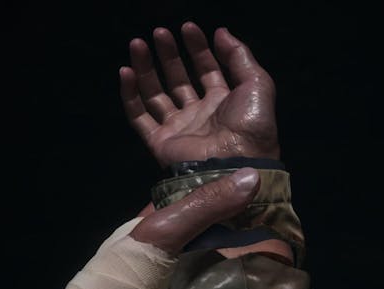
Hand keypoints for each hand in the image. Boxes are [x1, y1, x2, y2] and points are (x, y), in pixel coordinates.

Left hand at [48, 168, 259, 288]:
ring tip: (279, 242)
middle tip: (283, 217)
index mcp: (155, 215)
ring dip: (240, 247)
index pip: (199, 188)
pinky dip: (231, 274)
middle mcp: (165, 238)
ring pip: (214, 249)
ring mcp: (173, 269)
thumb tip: (252, 176)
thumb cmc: (123, 279)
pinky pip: (211, 278)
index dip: (230, 184)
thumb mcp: (163, 233)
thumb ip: (203, 207)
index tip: (268, 184)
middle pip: (210, 220)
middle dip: (242, 218)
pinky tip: (255, 274)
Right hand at [120, 22, 278, 166]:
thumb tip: (221, 32)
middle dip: (169, 54)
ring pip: (155, 94)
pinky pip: (139, 116)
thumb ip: (239, 56)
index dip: (198, 48)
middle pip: (178, 79)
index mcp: (224, 102)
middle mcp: (200, 114)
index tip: (187, 27)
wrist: (236, 165)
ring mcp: (179, 128)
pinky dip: (130, 94)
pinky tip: (126, 71)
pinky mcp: (160, 142)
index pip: (207, 69)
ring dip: (145, 68)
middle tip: (159, 33)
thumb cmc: (251, 127)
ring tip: (138, 44)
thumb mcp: (257, 84)